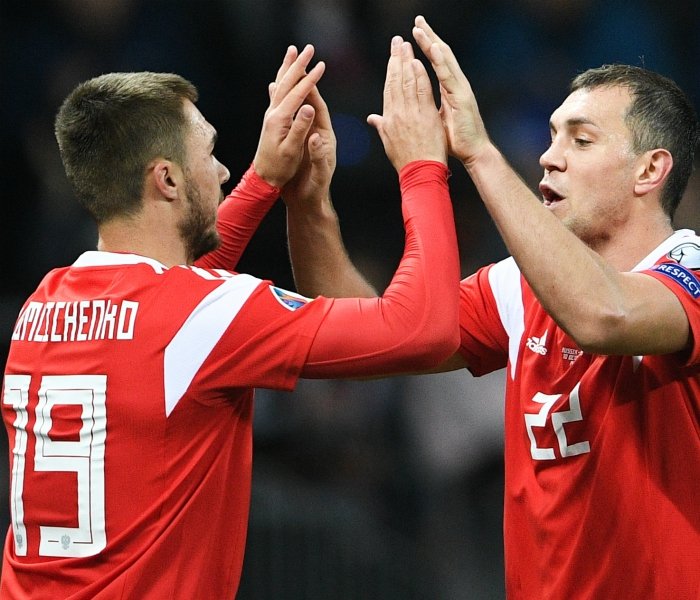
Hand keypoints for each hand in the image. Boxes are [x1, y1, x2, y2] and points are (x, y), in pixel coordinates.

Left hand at [253, 45, 325, 187]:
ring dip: (287, 67)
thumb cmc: (280, 169)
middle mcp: (273, 114)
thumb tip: (309, 107)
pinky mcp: (270, 121)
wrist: (262, 179)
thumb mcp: (292, 150)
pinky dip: (280, 82)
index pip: (298, 94)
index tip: (321, 65)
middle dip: (298, 65)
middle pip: (286, 83)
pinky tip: (278, 79)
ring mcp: (270, 116)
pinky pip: (276, 95)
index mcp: (280, 120)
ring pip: (280, 85)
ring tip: (292, 52)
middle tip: (307, 48)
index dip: (311, 79)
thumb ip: (301, 127)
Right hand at [281, 83, 336, 213]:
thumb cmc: (315, 191)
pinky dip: (284, 105)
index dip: (313, 93)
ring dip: (293, 91)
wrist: (307, 203)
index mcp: (325, 138)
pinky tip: (274, 95)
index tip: (305, 75)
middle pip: (311, 104)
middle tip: (296, 63)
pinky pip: (291, 118)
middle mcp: (317, 133)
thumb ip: (319, 156)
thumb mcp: (319, 175)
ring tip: (284, 72)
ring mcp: (307, 136)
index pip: (319, 110)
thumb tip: (315, 138)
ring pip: (301, 109)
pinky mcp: (298, 141)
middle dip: (304, 84)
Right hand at [367, 36, 446, 171]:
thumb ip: (381, 126)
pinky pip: (421, 92)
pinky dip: (419, 76)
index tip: (392, 56)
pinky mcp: (425, 116)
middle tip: (397, 41)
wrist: (420, 173)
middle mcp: (397, 114)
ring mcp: (411, 114)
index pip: (388, 89)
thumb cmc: (407, 160)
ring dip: (407, 61)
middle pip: (395, 81)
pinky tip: (418, 63)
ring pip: (407, 82)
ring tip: (407, 45)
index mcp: (388, 119)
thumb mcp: (389, 143)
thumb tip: (372, 118)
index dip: (390, 70)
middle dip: (396, 59)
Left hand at [412, 15, 489, 166]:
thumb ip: (420, 110)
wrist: (472, 153)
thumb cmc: (454, 140)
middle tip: (417, 21)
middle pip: (441, 56)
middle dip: (429, 37)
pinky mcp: (463, 97)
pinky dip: (442, 61)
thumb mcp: (432, 121)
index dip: (424, 48)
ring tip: (421, 29)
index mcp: (447, 89)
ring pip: (446, 61)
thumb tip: (408, 106)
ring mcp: (460, 89)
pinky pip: (450, 76)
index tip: (412, 35)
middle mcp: (455, 85)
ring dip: (433, 43)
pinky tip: (435, 48)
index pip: (433, 64)